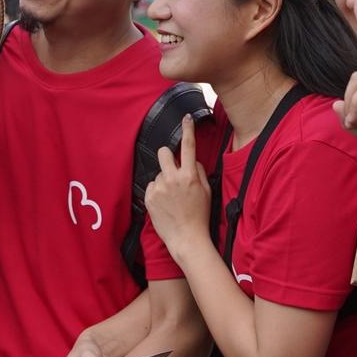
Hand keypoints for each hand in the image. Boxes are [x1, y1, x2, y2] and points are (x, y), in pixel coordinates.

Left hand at [142, 117, 209, 253]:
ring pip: (158, 173)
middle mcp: (172, 179)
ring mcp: (159, 188)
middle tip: (172, 167)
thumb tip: (191, 160)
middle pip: (163, 152)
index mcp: (189, 176)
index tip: (186, 118)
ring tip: (172, 197)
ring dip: (164, 180)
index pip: (188, 146)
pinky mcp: (149, 197)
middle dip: (167, 155)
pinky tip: (165, 204)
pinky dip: (157, 192)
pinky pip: (152, 186)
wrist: (186, 238)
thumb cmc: (199, 216)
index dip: (188, 129)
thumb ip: (199, 172)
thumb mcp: (206, 191)